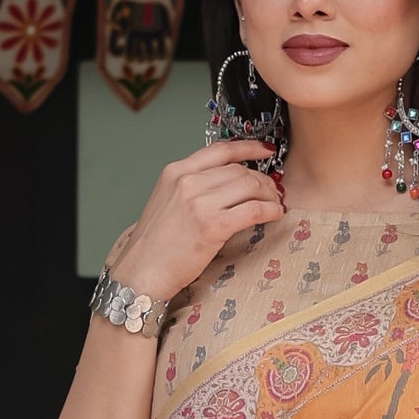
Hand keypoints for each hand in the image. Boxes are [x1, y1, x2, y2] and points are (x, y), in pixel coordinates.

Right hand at [111, 141, 286, 301]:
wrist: (142, 271)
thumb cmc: (155, 244)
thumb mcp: (167, 201)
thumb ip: (191, 186)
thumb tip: (224, 183)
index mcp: (176, 172)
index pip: (220, 150)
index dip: (248, 147)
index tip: (264, 150)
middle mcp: (188, 182)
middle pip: (240, 170)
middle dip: (263, 180)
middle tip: (272, 191)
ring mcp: (200, 203)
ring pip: (250, 186)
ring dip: (269, 195)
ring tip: (275, 204)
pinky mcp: (213, 226)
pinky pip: (253, 210)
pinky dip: (270, 210)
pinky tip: (275, 214)